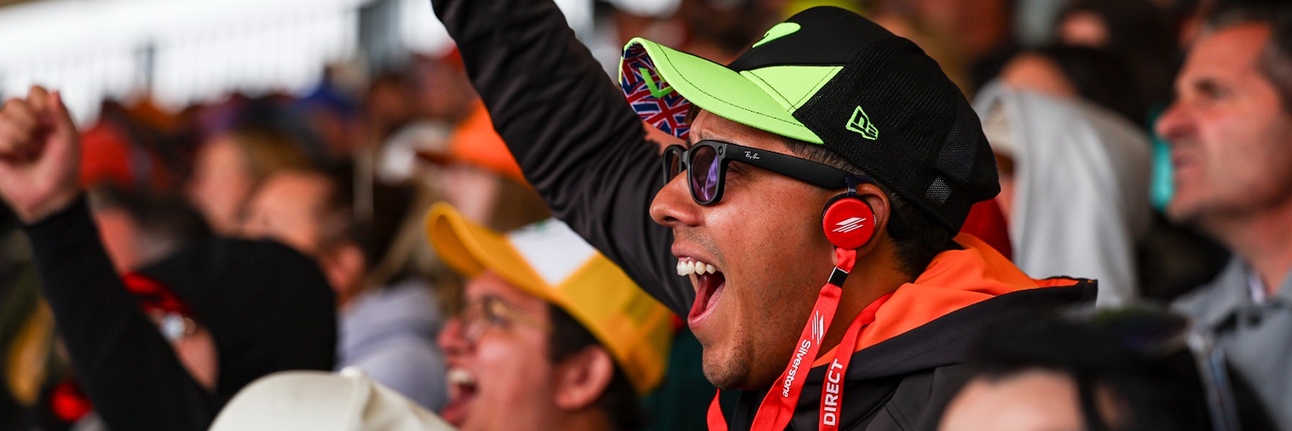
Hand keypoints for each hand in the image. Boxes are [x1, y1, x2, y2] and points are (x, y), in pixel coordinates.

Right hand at [0, 86, 79, 222]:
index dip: (40, 102)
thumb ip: (61, 114)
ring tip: (28, 152)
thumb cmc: (63, 167)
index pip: (35, 90)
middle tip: (38, 141)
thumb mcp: (69, 139)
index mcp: (43, 114)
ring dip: (19, 136)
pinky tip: (14, 157)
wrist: (50, 195)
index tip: (50, 122)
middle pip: (13, 101)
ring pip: (1, 116)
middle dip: (29, 122)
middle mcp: (22, 120)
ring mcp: (5, 132)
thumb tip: (55, 91)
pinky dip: (7, 145)